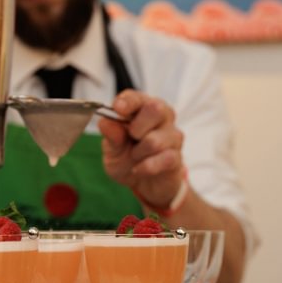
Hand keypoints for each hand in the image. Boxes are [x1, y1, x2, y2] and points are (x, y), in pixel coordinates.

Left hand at [97, 89, 184, 208]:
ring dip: (138, 152)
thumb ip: (111, 137)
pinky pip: (162, 159)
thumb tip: (104, 122)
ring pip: (155, 140)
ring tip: (135, 156)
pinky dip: (146, 167)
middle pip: (155, 108)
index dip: (128, 101)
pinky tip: (140, 169)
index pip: (138, 97)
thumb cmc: (128, 159)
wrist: (143, 185)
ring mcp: (172, 136)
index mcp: (143, 109)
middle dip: (136, 127)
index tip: (117, 108)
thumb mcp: (112, 150)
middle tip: (131, 138)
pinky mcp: (177, 156)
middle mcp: (162, 118)